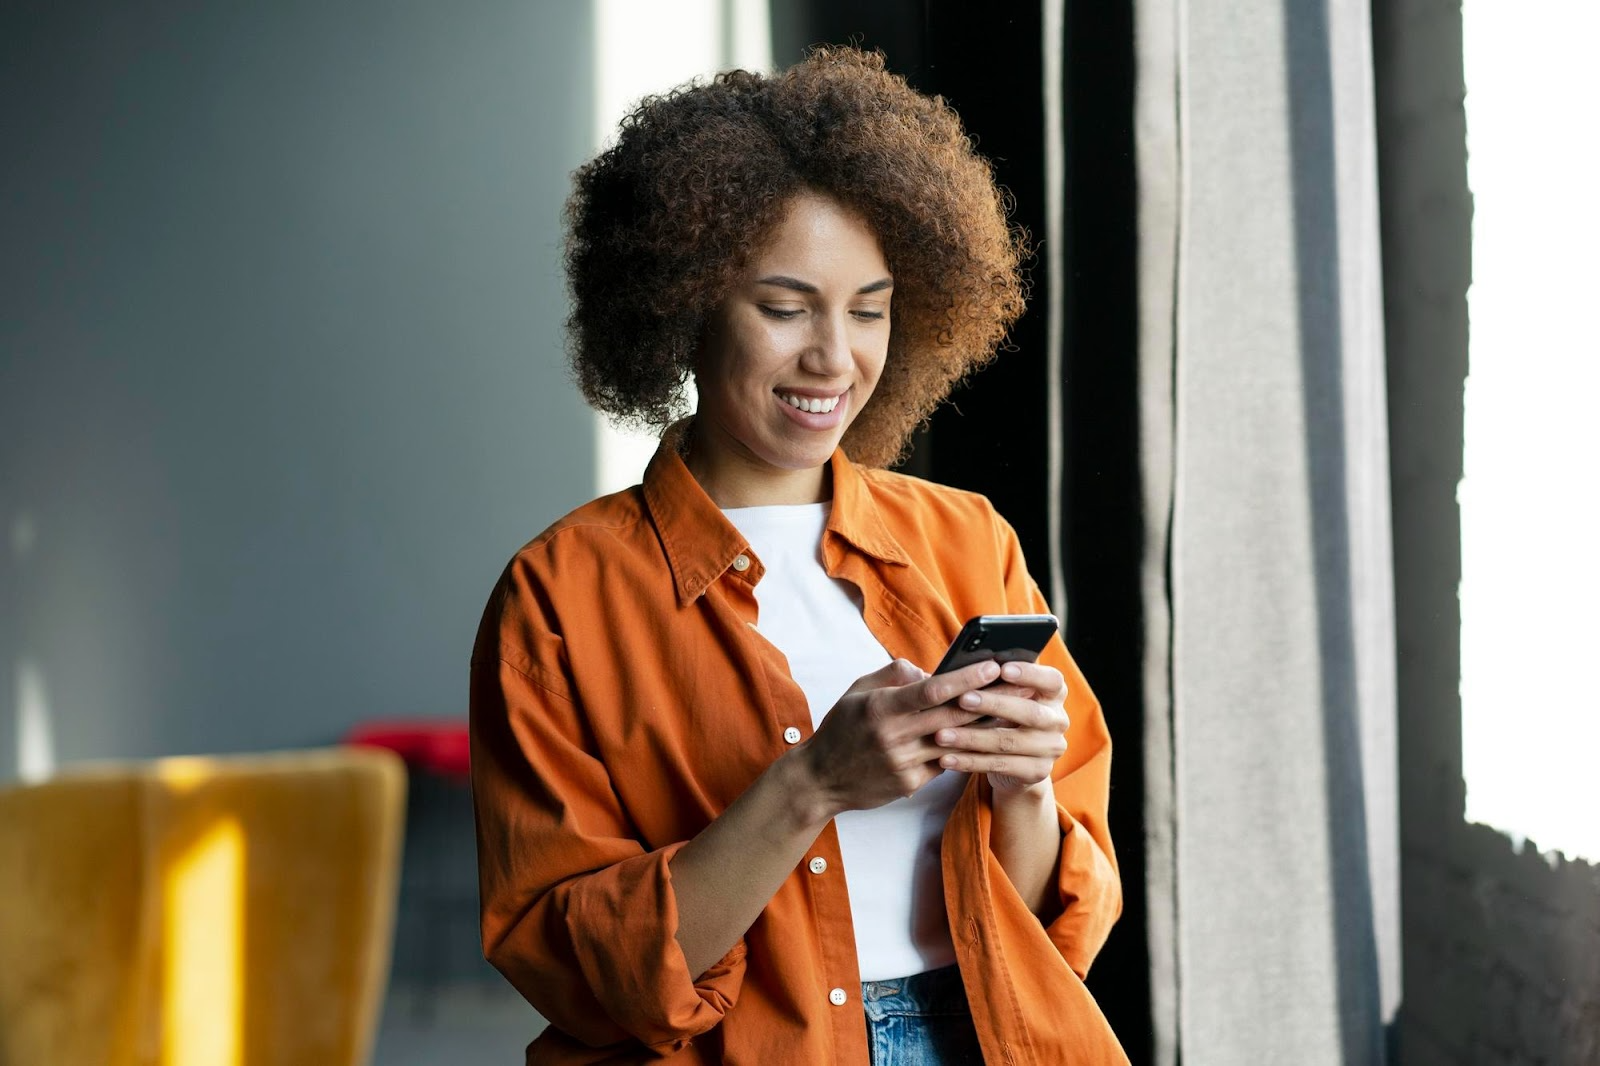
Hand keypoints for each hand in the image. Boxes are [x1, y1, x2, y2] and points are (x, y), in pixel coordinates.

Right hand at [791, 658, 1000, 816]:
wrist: (820, 779)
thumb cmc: (841, 727)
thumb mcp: (858, 691)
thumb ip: (893, 675)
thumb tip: (928, 672)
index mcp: (881, 708)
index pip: (932, 690)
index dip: (965, 678)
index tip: (993, 666)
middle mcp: (894, 736)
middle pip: (952, 715)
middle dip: (989, 698)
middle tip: (1021, 685)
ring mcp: (904, 763)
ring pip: (955, 741)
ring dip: (986, 726)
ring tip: (1015, 711)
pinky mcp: (910, 784)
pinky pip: (945, 762)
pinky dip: (966, 749)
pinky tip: (988, 738)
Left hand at [930, 661, 1069, 793]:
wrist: (1017, 763)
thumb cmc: (1004, 715)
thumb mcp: (1006, 696)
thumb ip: (996, 681)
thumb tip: (966, 665)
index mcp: (1054, 694)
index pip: (1053, 680)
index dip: (1030, 674)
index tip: (1002, 668)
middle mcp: (1058, 721)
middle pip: (1030, 713)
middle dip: (994, 705)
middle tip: (962, 699)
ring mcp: (1050, 749)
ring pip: (1009, 742)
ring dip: (972, 738)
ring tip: (941, 735)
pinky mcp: (1037, 772)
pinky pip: (999, 766)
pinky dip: (969, 762)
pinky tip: (946, 758)